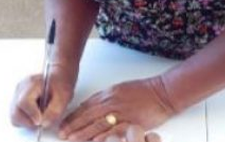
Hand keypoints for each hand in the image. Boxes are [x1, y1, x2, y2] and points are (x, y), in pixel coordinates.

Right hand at [10, 65, 76, 129]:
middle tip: (41, 122)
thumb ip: (54, 111)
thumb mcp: (63, 97)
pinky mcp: (16, 100)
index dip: (31, 114)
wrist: (57, 78)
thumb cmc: (60, 85)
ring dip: (26, 122)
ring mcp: (16, 94)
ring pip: (14, 115)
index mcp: (32, 83)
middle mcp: (20, 88)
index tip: (40, 121)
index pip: (24, 102)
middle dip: (28, 122)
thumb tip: (43, 124)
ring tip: (39, 117)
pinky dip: (24, 120)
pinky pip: (16, 115)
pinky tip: (35, 115)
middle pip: (15, 111)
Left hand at [59, 77, 175, 141]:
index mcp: (109, 94)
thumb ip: (105, 98)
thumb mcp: (120, 89)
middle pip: (88, 116)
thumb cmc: (144, 91)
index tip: (64, 124)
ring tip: (71, 139)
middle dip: (74, 126)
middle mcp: (112, 102)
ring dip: (83, 133)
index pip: (86, 106)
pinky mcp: (132, 122)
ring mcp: (122, 113)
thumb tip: (89, 107)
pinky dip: (104, 136)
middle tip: (62, 134)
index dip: (73, 116)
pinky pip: (115, 131)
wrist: (163, 92)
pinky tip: (95, 141)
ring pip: (98, 124)